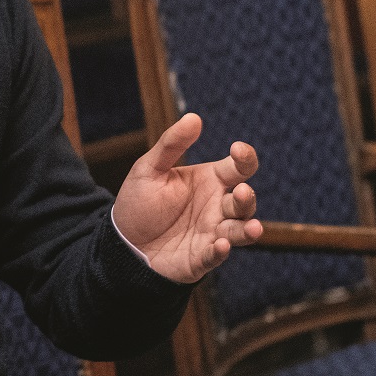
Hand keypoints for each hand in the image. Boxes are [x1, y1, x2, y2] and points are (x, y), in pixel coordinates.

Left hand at [111, 113, 261, 283]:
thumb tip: (194, 117)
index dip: (245, 158)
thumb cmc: (140, 202)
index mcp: (210, 181)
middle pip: (244, 201)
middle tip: (241, 191)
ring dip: (248, 229)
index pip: (238, 168)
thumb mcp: (149, 168)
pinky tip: (220, 245)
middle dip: (246, 197)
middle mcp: (217, 207)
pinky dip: (220, 252)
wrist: (123, 241)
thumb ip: (171, 144)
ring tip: (253, 227)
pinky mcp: (201, 258)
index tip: (238, 150)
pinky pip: (215, 256)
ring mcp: (212, 233)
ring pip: (239, 230)